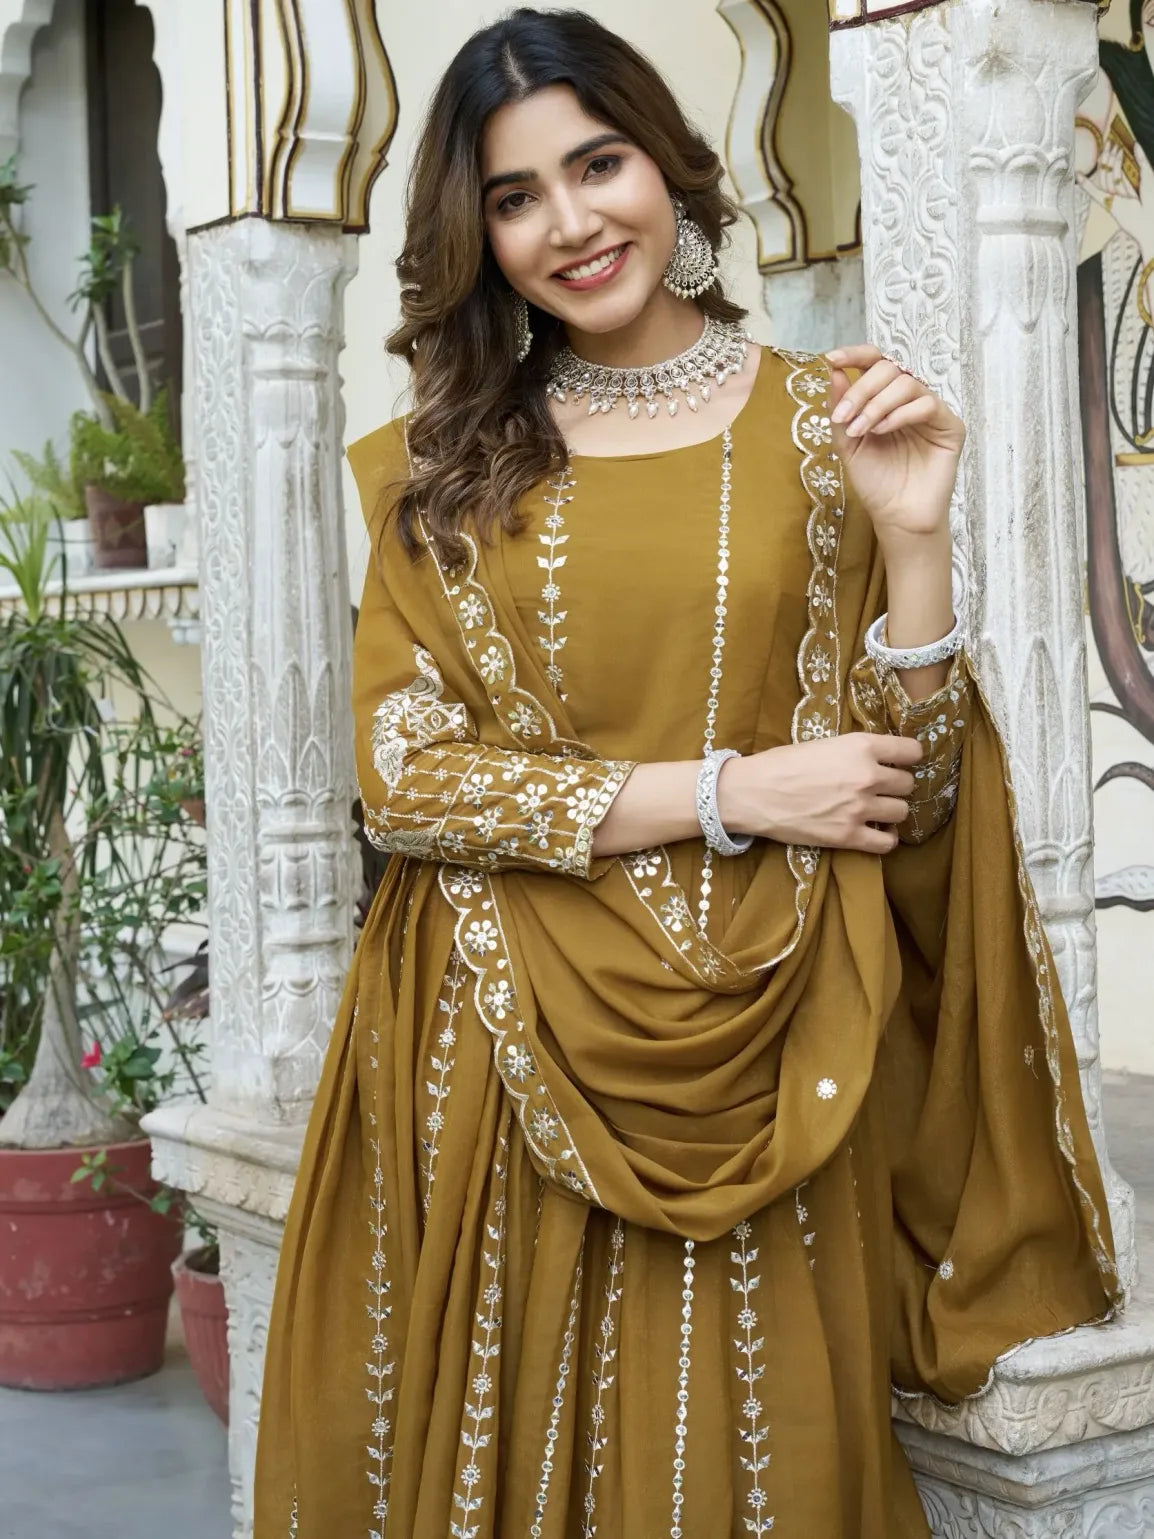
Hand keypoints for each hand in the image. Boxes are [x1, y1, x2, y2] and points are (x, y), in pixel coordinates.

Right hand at [720, 733, 923, 854]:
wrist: (752, 793)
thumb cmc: (781, 764)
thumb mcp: (824, 744)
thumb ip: (856, 751)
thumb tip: (880, 760)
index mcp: (861, 746)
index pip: (912, 751)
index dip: (908, 758)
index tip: (900, 763)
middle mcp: (867, 776)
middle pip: (908, 784)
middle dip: (896, 786)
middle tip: (879, 789)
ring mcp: (859, 808)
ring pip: (902, 812)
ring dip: (891, 811)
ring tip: (875, 810)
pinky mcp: (848, 836)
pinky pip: (887, 843)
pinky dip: (885, 839)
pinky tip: (874, 832)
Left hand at [824, 343, 963, 545]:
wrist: (895, 515)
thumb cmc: (875, 481)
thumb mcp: (847, 443)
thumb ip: (840, 409)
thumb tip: (834, 371)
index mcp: (885, 398)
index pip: (875, 363)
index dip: (855, 355)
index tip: (832, 359)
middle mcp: (909, 399)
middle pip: (889, 368)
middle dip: (861, 389)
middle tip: (845, 417)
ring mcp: (931, 411)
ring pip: (906, 383)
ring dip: (877, 404)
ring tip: (861, 430)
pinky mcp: (949, 426)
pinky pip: (926, 404)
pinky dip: (899, 415)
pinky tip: (881, 432)